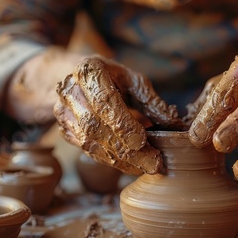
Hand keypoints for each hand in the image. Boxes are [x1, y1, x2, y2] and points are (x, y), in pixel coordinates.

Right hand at [54, 56, 181, 175]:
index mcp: (90, 70)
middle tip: (153, 164)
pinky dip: (110, 161)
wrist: (76, 78)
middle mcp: (70, 90)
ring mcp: (63, 111)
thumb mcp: (134, 81)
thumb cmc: (112, 78)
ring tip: (145, 168)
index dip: (122, 123)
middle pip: (95, 126)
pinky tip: (131, 166)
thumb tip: (175, 125)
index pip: (104, 101)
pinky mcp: (64, 130)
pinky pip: (86, 150)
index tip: (142, 142)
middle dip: (125, 149)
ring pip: (88, 142)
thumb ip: (152, 102)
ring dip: (119, 160)